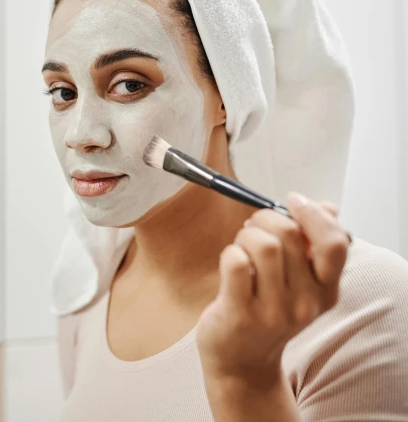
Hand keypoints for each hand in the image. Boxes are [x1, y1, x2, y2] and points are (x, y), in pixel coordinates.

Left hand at [196, 192, 349, 387]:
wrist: (241, 363)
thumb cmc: (267, 313)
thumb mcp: (299, 285)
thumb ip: (313, 245)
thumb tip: (327, 207)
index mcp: (325, 291)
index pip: (335, 244)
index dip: (313, 214)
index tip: (292, 201)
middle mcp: (304, 302)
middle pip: (289, 234)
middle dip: (265, 219)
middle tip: (253, 228)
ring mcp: (273, 310)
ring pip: (263, 244)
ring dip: (246, 235)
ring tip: (241, 246)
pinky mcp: (241, 313)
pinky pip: (236, 261)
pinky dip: (229, 252)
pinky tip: (230, 264)